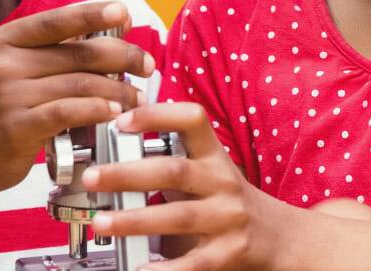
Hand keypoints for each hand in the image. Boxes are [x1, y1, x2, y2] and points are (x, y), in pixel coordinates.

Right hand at [0, 1, 153, 197]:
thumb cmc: (2, 112)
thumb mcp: (15, 71)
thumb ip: (53, 53)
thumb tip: (112, 31)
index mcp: (6, 40)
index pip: (58, 20)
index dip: (94, 13)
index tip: (125, 13)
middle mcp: (4, 62)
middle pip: (79, 53)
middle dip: (122, 56)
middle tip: (146, 66)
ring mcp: (8, 94)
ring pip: (81, 84)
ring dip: (118, 90)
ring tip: (136, 98)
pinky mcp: (16, 126)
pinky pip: (69, 112)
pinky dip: (98, 111)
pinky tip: (114, 114)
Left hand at [86, 102, 288, 270]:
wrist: (279, 238)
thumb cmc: (228, 202)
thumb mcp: (208, 173)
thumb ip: (170, 164)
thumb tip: (111, 157)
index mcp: (214, 157)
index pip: (192, 121)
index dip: (157, 115)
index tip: (121, 119)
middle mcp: (223, 183)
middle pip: (175, 171)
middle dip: (128, 174)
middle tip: (92, 177)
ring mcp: (228, 218)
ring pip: (179, 217)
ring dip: (135, 220)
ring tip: (103, 223)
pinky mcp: (229, 253)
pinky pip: (193, 262)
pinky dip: (164, 268)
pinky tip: (139, 268)